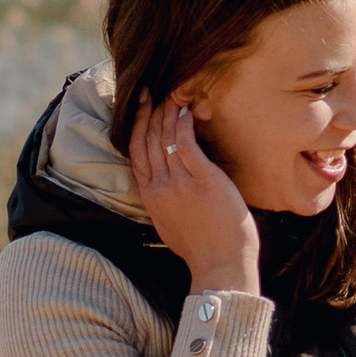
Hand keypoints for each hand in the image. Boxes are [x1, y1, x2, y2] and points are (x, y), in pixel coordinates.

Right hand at [127, 94, 260, 294]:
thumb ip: (164, 200)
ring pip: (163, 137)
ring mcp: (178, 182)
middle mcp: (159, 186)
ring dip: (166, 112)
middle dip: (147, 111)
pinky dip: (183, 123)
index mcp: (150, 196)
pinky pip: (185, 143)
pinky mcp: (201, 179)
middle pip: (146, 139)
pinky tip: (186, 109)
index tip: (138, 106)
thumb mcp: (170, 222)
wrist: (220, 265)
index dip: (134, 125)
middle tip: (151, 90)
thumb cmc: (203, 247)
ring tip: (171, 93)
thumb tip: (166, 182)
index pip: (135, 152)